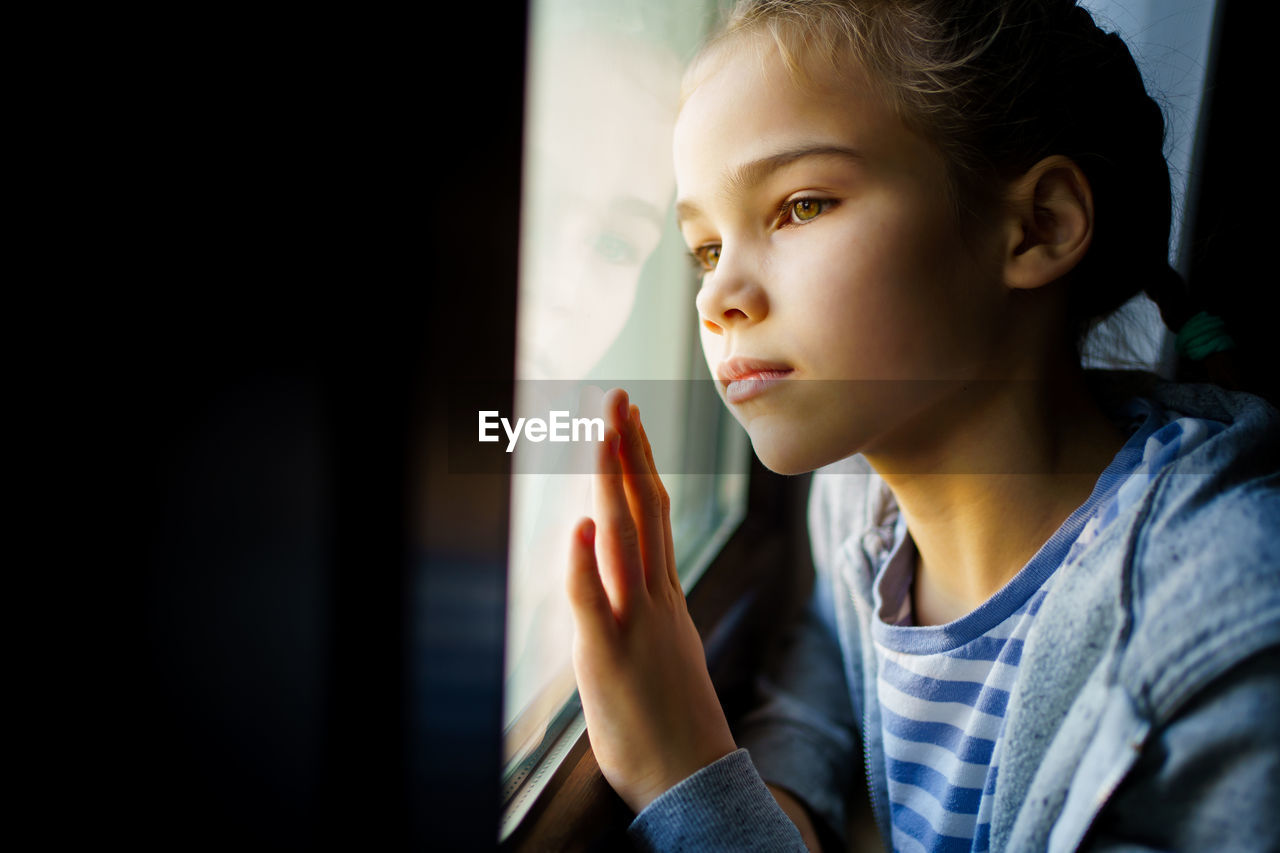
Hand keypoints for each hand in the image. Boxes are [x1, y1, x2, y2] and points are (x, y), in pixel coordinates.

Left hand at [566, 388, 737, 812]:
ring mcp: (634, 624)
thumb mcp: (666, 651)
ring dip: (610, 481)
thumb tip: (628, 584)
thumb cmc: (674, 724)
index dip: (638, 465)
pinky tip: (579, 523)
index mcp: (666, 596)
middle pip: (642, 510)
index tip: (629, 422)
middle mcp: (655, 598)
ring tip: (603, 431)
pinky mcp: (607, 657)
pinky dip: (584, 560)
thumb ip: (648, 611)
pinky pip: (593, 600)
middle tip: (617, 399)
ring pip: (624, 538)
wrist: (694, 778)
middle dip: (627, 450)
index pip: (653, 515)